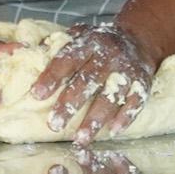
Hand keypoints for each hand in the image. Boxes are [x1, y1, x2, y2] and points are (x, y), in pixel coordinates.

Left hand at [28, 23, 157, 146]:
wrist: (139, 39)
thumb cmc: (101, 43)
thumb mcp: (82, 34)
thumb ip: (60, 43)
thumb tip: (31, 51)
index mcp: (90, 42)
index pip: (67, 59)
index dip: (52, 77)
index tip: (37, 95)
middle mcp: (109, 55)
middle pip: (87, 81)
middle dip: (69, 104)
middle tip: (54, 124)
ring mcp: (127, 69)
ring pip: (111, 96)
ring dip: (95, 119)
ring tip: (81, 138)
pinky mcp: (143, 82)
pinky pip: (135, 101)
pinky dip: (125, 117)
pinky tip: (113, 132)